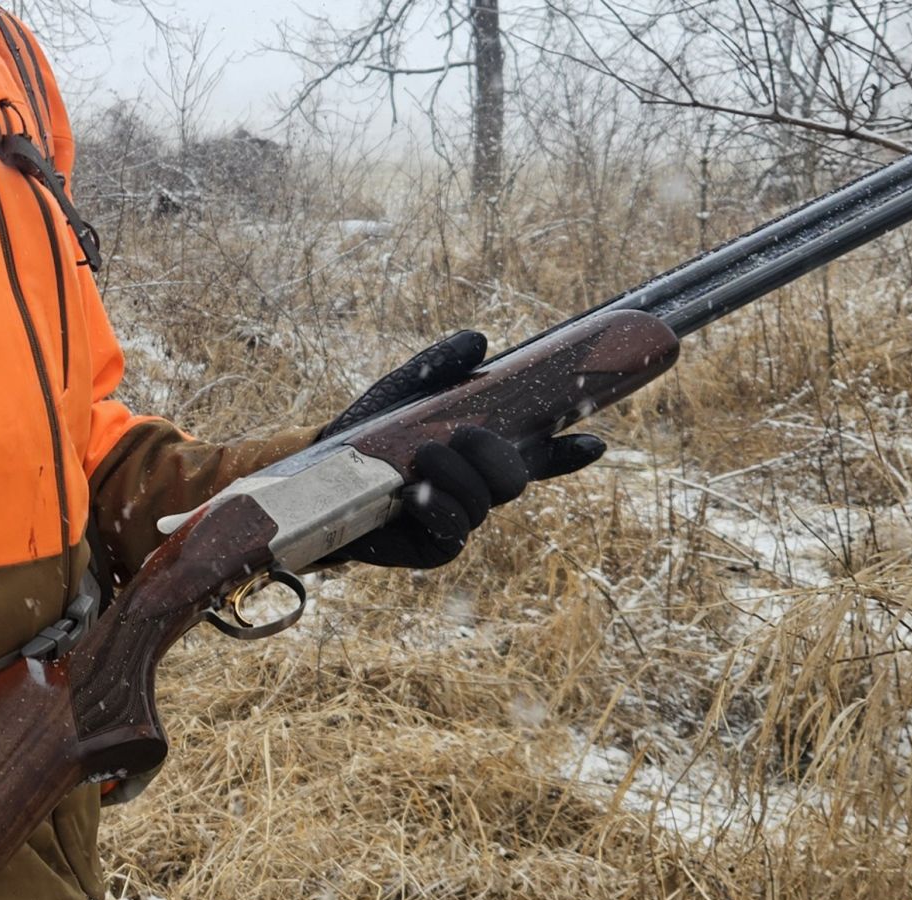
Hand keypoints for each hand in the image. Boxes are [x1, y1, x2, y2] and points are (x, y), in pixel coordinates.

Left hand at [325, 332, 606, 568]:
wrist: (319, 476)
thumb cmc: (366, 434)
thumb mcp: (404, 392)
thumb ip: (440, 366)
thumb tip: (479, 341)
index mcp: (479, 452)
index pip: (537, 454)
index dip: (569, 452)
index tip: (592, 441)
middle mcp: (475, 487)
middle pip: (516, 479)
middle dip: (495, 455)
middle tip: (460, 436)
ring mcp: (457, 518)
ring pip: (485, 503)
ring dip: (456, 475)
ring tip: (421, 457)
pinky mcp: (433, 547)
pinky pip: (455, 532)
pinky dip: (440, 508)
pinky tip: (415, 493)